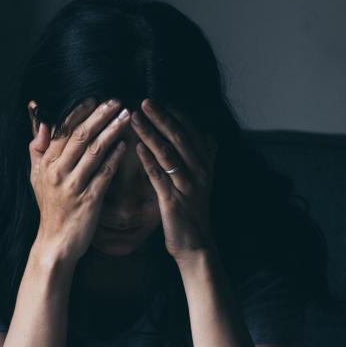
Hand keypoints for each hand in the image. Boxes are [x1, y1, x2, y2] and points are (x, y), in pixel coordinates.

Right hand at [27, 96, 132, 265]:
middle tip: (116, 102)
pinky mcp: (89, 200)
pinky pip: (104, 174)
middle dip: (99, 116)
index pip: (62, 130)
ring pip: (93, 152)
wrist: (55, 243)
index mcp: (46, 163)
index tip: (95, 98)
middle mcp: (57, 172)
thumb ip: (38, 149)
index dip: (79, 112)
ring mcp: (73, 186)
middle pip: (79, 136)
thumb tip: (42, 122)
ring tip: (126, 117)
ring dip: (111, 131)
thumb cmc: (50, 208)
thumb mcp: (36, 177)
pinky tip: (125, 146)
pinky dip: (115, 158)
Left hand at [131, 98, 218, 265]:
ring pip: (168, 153)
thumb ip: (205, 159)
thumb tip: (210, 137)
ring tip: (135, 118)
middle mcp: (199, 172)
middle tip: (145, 101)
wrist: (196, 246)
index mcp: (205, 165)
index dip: (177, 115)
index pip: (192, 132)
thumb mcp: (204, 183)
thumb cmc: (194, 213)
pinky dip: (148, 160)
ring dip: (150, 133)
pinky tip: (136, 148)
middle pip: (180, 137)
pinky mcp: (173, 200)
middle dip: (162, 117)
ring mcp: (187, 186)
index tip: (160, 100)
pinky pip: (159, 176)